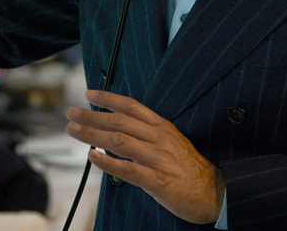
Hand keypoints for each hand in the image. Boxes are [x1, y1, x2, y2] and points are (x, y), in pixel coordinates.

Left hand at [65, 89, 224, 224]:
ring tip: (73, 130)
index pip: (131, 106)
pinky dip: (107, 162)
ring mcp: (157, 158)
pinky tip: (92, 157)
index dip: (109, 98)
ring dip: (92, 134)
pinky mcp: (157, 180)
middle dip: (92, 115)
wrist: (214, 192)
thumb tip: (119, 131)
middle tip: (72, 113)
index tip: (89, 94)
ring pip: (119, 140)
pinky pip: (127, 169)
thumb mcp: (172, 142)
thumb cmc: (190, 169)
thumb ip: (148, 135)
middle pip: (120, 121)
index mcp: (162, 127)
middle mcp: (159, 138)